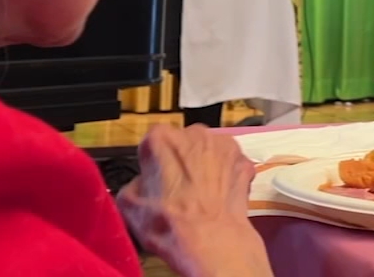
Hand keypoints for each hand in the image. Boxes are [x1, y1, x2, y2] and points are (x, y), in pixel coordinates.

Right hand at [117, 125, 272, 276]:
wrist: (210, 240)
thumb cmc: (168, 223)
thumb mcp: (129, 205)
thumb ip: (134, 183)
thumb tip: (143, 183)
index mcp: (161, 138)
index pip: (153, 142)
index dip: (154, 161)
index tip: (156, 178)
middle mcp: (194, 133)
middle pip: (184, 142)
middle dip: (181, 160)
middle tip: (180, 188)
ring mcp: (223, 145)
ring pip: (209, 151)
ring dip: (205, 165)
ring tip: (201, 194)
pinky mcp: (244, 160)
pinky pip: (230, 164)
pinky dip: (226, 175)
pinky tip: (219, 196)